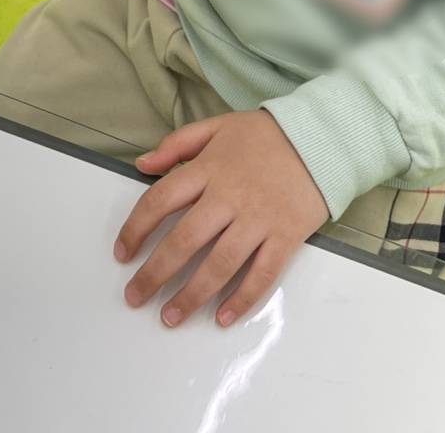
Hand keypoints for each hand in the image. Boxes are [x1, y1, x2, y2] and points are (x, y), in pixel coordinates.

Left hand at [114, 111, 328, 329]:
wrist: (322, 138)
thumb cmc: (267, 134)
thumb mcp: (218, 126)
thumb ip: (177, 143)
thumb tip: (142, 164)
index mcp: (209, 169)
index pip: (160, 200)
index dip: (135, 228)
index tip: (122, 253)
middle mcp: (230, 197)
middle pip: (184, 240)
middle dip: (154, 273)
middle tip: (134, 296)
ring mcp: (258, 219)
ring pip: (219, 264)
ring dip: (191, 295)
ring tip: (170, 316)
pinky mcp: (285, 237)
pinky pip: (261, 274)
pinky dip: (241, 299)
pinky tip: (222, 317)